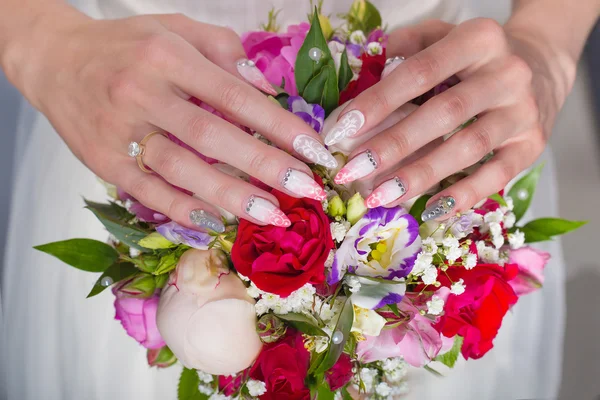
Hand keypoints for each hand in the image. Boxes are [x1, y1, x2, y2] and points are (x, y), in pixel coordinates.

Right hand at [2, 6, 336, 229]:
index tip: (315, 151)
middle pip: (212, 137)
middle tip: (307, 189)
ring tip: (272, 215)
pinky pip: (148, 192)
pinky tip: (219, 224)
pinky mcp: (104, 162)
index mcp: (168, 56)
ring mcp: (121, 131)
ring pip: (181, 170)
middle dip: (265, 166)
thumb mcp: (175, 30)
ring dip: (231, 196)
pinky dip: (184, 211)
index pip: (236, 96)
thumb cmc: (126, 46)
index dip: (280, 126)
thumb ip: (224, 51)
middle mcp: (143, 93)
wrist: (54, 59)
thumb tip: (268, 89)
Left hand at [323, 18, 562, 220]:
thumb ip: (405, 47)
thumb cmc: (473, 58)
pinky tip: (431, 211)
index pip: (420, 72)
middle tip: (354, 170)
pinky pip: (497, 176)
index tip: (344, 129)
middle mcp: (507, 73)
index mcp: (478, 40)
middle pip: (444, 113)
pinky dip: (463, 196)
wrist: (539, 68)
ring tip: (381, 196)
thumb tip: (365, 74)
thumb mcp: (442, 36)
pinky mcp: (532, 144)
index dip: (379, 102)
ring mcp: (523, 111)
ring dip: (421, 176)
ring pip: (468, 148)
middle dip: (394, 145)